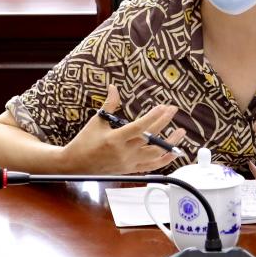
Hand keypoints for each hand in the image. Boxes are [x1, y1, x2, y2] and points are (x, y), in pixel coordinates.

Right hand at [60, 84, 185, 173]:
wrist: (75, 165)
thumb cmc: (84, 142)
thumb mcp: (96, 121)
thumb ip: (109, 104)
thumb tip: (113, 87)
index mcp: (114, 139)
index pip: (139, 127)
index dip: (153, 117)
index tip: (163, 107)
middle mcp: (124, 152)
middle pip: (150, 138)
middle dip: (164, 122)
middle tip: (173, 110)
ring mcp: (129, 162)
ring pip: (156, 154)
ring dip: (170, 143)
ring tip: (181, 131)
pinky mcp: (131, 169)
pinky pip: (152, 166)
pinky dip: (165, 160)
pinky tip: (175, 151)